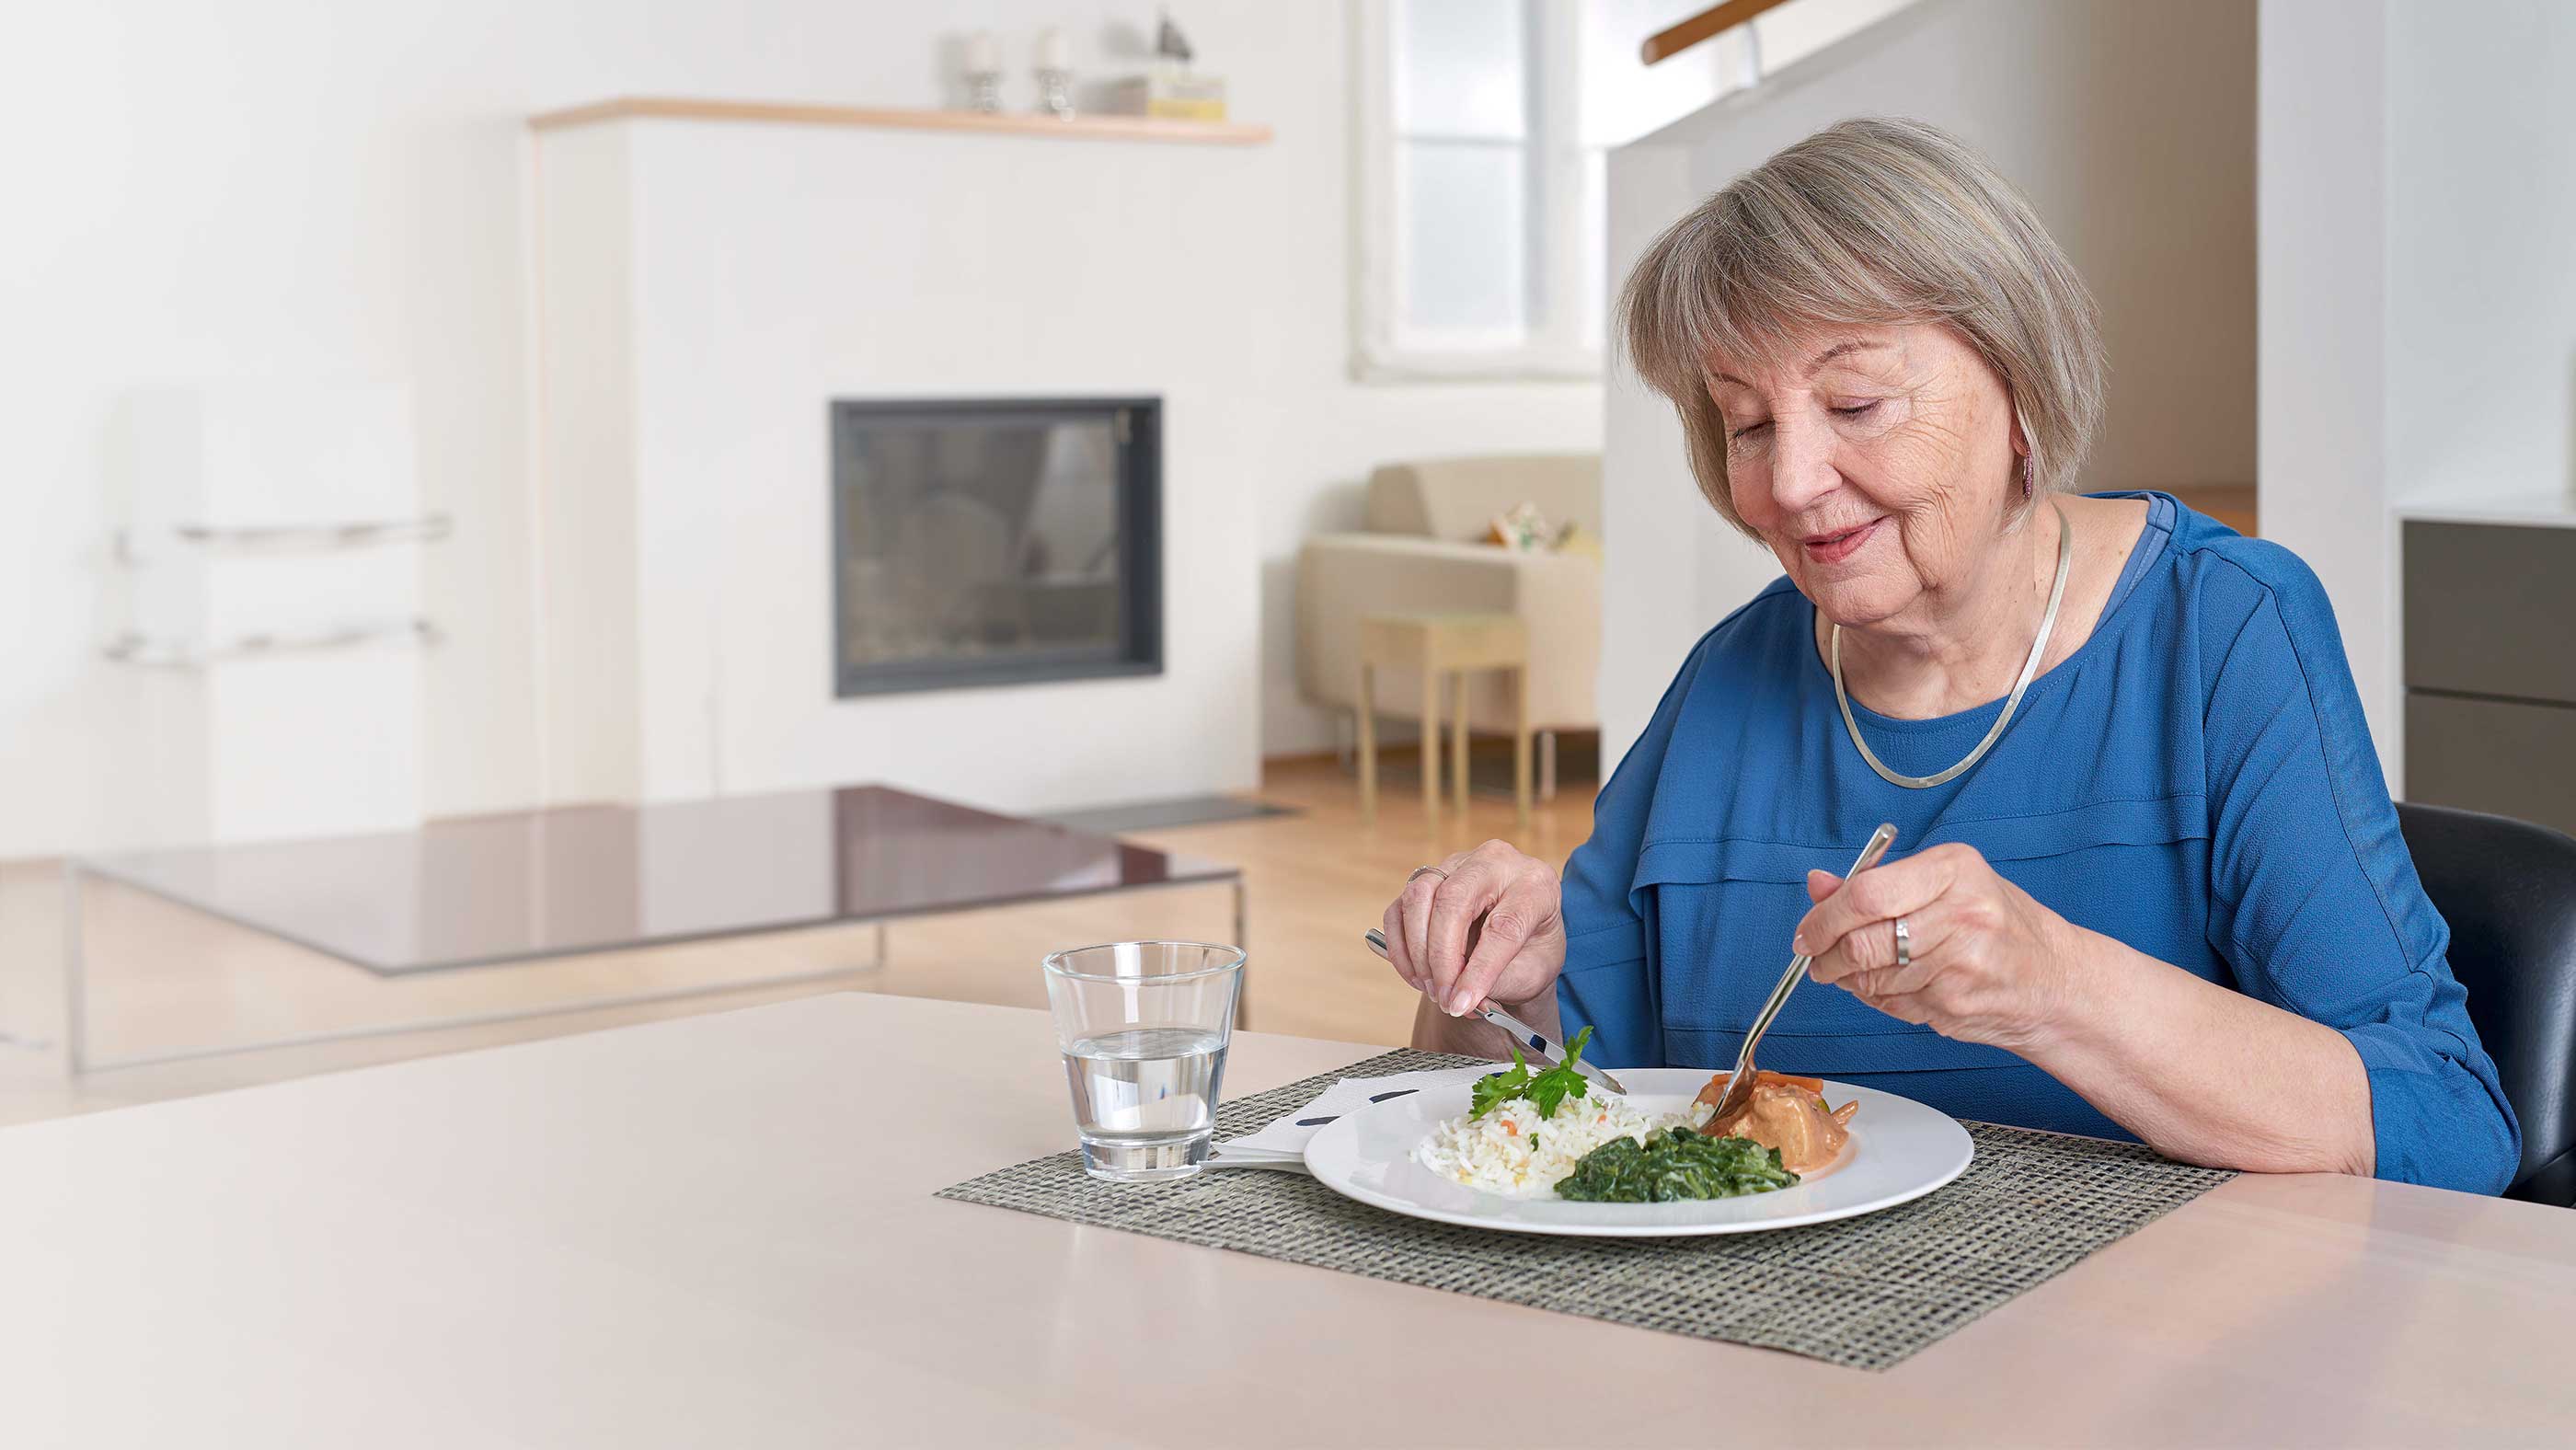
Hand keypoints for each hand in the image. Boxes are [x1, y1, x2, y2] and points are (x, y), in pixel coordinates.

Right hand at [1379, 840, 1566, 1017]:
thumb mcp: (1533, 973)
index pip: (1504, 924)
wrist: (1520, 935)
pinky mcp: (1427, 877)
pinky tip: (1418, 976)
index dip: (1480, 970)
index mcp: (1535, 884)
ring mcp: (1456, 864)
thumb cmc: (1532, 951)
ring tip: (1433, 988)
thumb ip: (1497, 985)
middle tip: (1444, 998)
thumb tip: (1460, 1001)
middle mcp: (1495, 862)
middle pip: (1454, 899)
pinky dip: (1401, 948)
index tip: (1463, 1005)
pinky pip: (1399, 909)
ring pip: (1419, 896)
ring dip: (1418, 951)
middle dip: (1442, 957)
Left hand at [1792, 842, 2080, 1052]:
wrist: (2056, 980)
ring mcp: (1961, 963)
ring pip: (1871, 979)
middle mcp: (1961, 913)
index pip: (1866, 894)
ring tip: (1869, 971)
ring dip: (1853, 981)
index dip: (1823, 919)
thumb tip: (1816, 885)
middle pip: (1861, 943)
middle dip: (1826, 959)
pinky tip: (1903, 987)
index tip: (1807, 934)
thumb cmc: (1995, 924)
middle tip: (1819, 963)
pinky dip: (1881, 1000)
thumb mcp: (1942, 884)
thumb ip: (1875, 884)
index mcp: (1953, 869)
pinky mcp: (1956, 1003)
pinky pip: (1891, 1004)